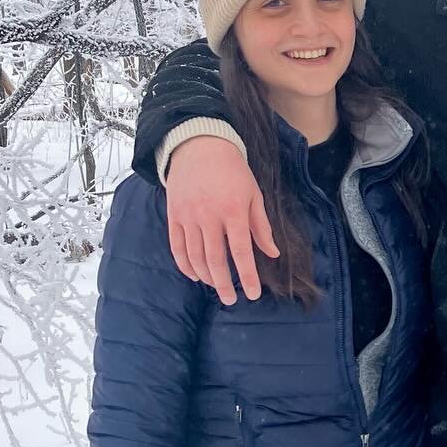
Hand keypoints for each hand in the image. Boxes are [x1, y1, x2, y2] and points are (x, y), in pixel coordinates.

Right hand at [165, 137, 278, 304]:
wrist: (200, 146)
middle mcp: (209, 216)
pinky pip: (177, 248)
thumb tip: (272, 254)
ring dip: (206, 277)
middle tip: (231, 300)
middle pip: (215, 260)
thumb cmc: (233, 172)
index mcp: (233, 211)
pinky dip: (185, 265)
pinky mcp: (174, 216)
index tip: (252, 294)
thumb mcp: (253, 195)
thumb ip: (261, 227)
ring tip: (217, 286)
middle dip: (224, 285)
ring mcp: (188, 217)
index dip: (247, 276)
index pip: (241, 252)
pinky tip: (195, 275)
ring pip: (195, 257)